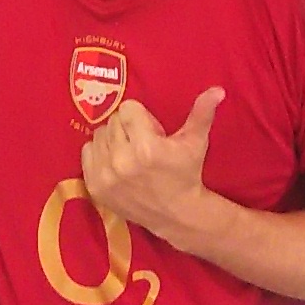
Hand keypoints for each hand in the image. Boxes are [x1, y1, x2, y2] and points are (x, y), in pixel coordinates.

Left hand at [81, 90, 222, 243]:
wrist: (175, 214)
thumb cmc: (186, 173)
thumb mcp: (196, 142)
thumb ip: (202, 113)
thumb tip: (218, 90)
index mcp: (146, 148)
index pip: (128, 108)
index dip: (141, 117)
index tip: (152, 130)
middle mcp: (122, 161)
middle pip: (113, 121)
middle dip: (128, 127)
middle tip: (142, 142)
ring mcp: (106, 176)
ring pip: (99, 134)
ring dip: (113, 139)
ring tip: (129, 152)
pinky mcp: (94, 186)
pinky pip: (86, 152)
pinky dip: (99, 153)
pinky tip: (116, 162)